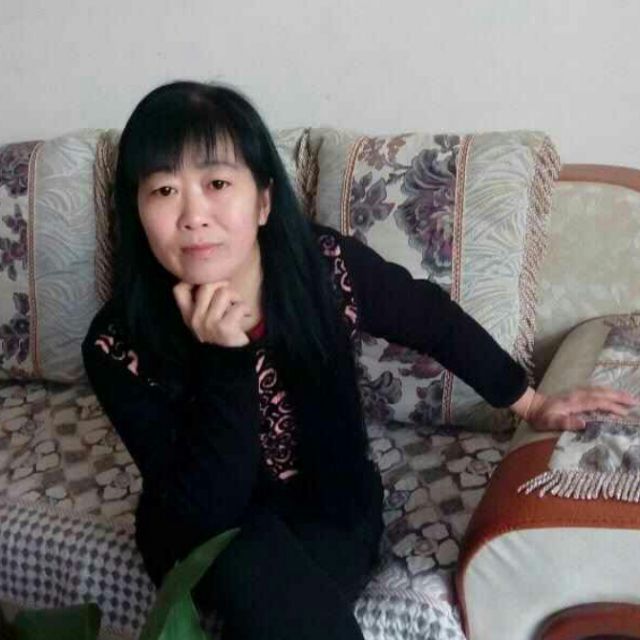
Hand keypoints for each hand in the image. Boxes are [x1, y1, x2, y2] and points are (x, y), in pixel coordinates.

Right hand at [173, 281, 257, 347]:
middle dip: (224, 287)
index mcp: (188, 316)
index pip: (179, 289)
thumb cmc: (222, 334)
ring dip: (236, 298)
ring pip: (224, 292)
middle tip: (231, 298)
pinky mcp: (224, 328)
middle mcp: (194, 319)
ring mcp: (208, 323)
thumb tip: (215, 277)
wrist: (230, 361)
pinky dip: (245, 309)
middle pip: (207, 285)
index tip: (209, 287)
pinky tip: (245, 317)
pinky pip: (239, 306)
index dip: (194, 281)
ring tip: (238, 308)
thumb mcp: (206, 320)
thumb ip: (204, 302)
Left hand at [513, 386, 638, 431]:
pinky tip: (613, 394)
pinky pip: (596, 390)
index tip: (624, 412)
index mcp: (574, 402)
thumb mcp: (549, 422)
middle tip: (635, 401)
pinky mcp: (577, 393)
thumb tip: (584, 423)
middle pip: (602, 393)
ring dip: (615, 393)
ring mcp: (578, 392)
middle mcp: (578, 394)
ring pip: (600, 390)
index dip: (611, 407)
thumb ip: (565, 422)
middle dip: (619, 397)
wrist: (533, 406)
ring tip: (629, 397)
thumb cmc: (541, 417)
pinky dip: (607, 391)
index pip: (597, 403)